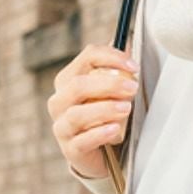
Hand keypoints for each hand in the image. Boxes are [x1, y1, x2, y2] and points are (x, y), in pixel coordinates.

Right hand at [47, 43, 139, 179]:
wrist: (101, 153)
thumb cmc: (105, 113)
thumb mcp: (110, 89)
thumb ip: (116, 67)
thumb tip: (129, 41)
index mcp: (68, 79)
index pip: (87, 57)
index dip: (111, 57)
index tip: (133, 66)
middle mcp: (59, 101)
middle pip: (78, 85)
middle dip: (108, 84)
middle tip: (132, 88)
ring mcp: (62, 126)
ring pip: (76, 114)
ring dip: (104, 108)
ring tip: (126, 108)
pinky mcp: (70, 149)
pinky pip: (82, 140)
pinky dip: (99, 133)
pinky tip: (114, 129)